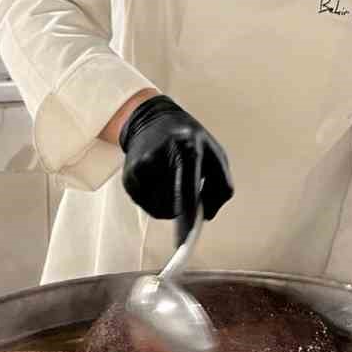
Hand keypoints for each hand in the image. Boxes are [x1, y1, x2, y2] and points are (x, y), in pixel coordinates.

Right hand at [118, 95, 233, 242]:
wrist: (152, 119)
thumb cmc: (189, 139)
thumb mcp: (215, 153)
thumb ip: (222, 185)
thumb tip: (208, 215)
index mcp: (187, 148)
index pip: (188, 186)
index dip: (189, 211)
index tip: (189, 232)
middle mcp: (160, 156)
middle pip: (169, 204)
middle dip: (180, 210)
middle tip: (185, 204)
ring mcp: (141, 166)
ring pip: (157, 208)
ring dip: (168, 207)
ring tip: (171, 184)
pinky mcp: (129, 176)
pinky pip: (145, 205)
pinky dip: (155, 201)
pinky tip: (158, 183)